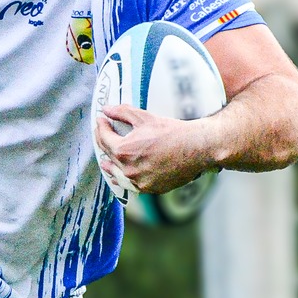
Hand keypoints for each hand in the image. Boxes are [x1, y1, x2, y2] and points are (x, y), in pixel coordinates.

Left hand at [95, 105, 215, 195]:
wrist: (196, 148)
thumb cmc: (172, 132)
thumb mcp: (144, 118)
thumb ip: (122, 113)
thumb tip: (106, 109)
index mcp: (123, 151)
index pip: (103, 138)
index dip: (101, 126)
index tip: (102, 120)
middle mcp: (128, 170)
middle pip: (109, 155)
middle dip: (104, 143)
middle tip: (104, 134)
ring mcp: (138, 182)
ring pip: (117, 175)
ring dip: (110, 166)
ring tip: (106, 162)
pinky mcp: (150, 189)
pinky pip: (131, 185)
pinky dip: (125, 179)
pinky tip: (123, 176)